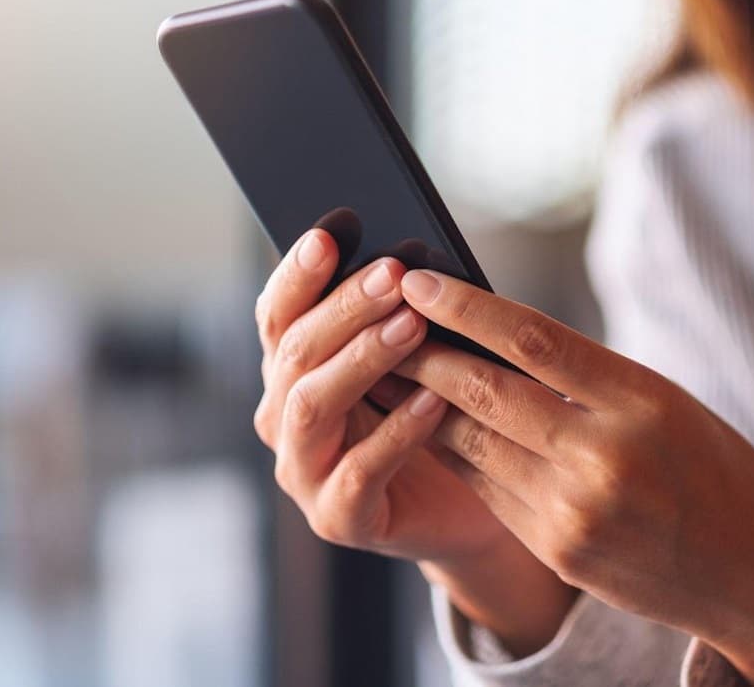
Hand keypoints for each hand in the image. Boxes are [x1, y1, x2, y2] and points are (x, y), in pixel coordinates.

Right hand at [253, 229, 576, 653]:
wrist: (475, 510)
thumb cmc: (442, 421)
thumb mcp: (415, 361)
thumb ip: (395, 319)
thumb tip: (409, 256)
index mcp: (292, 374)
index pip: (277, 317)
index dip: (297, 275)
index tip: (329, 234)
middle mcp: (284, 421)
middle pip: (295, 354)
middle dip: (343, 307)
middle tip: (393, 273)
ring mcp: (304, 474)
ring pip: (311, 406)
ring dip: (360, 359)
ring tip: (411, 326)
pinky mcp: (339, 519)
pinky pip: (358, 472)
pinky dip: (395, 432)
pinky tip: (434, 402)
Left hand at [392, 269, 753, 686]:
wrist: (750, 573)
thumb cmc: (712, 469)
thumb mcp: (665, 402)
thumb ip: (587, 375)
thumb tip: (498, 334)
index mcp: (641, 403)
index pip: (533, 340)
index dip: (466, 307)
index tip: (419, 279)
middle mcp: (604, 458)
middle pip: (486, 392)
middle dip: (423, 352)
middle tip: (377, 318)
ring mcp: (574, 511)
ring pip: (471, 442)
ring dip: (418, 401)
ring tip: (381, 365)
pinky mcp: (555, 549)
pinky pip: (483, 486)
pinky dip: (447, 448)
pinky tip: (419, 421)